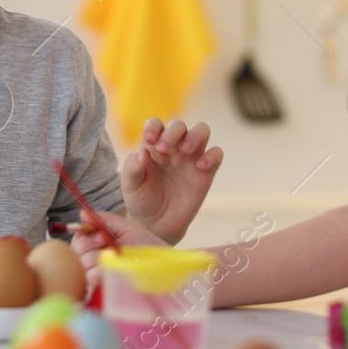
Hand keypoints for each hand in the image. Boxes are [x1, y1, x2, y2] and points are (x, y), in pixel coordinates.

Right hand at [69, 207, 167, 282]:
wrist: (162, 265)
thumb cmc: (147, 246)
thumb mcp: (126, 228)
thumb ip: (104, 220)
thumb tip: (83, 213)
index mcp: (98, 245)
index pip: (78, 238)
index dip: (85, 233)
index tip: (101, 234)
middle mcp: (94, 261)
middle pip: (75, 252)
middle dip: (91, 244)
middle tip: (110, 244)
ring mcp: (96, 278)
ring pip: (81, 265)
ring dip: (97, 259)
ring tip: (115, 259)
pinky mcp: (100, 291)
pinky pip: (88, 280)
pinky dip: (98, 273)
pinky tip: (111, 270)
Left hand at [120, 118, 222, 244]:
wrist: (156, 224)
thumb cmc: (141, 199)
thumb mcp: (130, 185)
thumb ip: (133, 167)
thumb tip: (143, 152)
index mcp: (153, 146)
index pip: (156, 124)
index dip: (154, 127)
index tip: (150, 139)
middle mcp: (174, 147)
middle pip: (179, 125)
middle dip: (173, 132)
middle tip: (164, 149)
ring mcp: (191, 158)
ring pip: (202, 131)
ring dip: (195, 135)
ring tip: (186, 150)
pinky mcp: (206, 172)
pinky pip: (216, 154)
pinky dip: (212, 155)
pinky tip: (201, 166)